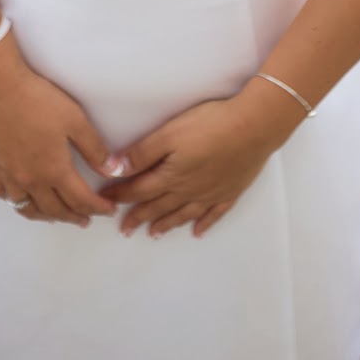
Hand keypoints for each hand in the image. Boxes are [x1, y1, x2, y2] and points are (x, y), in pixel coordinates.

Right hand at [0, 61, 128, 227]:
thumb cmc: (36, 99)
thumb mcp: (75, 119)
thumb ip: (94, 149)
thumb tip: (113, 171)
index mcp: (54, 170)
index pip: (82, 200)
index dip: (99, 208)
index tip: (108, 209)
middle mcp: (31, 180)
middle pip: (56, 210)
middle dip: (75, 217)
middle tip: (86, 219)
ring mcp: (8, 176)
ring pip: (28, 209)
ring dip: (47, 216)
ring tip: (57, 216)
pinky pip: (3, 195)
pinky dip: (16, 203)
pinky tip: (21, 199)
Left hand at [104, 86, 297, 238]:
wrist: (254, 127)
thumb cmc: (210, 125)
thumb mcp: (169, 133)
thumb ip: (142, 153)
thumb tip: (115, 170)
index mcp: (171, 175)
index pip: (139, 189)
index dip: (121, 195)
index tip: (106, 203)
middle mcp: (188, 190)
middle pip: (158, 206)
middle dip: (139, 217)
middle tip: (125, 229)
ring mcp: (211, 194)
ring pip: (182, 214)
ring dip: (166, 224)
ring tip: (153, 234)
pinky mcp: (230, 191)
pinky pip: (213, 215)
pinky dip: (203, 225)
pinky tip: (197, 233)